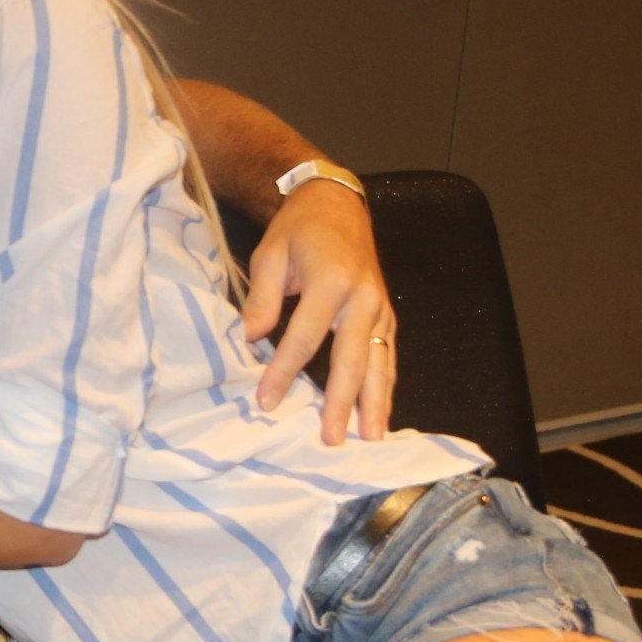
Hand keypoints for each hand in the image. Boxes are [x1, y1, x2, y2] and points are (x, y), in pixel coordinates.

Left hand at [240, 179, 394, 443]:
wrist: (337, 202)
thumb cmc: (298, 230)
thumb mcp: (270, 255)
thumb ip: (263, 299)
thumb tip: (252, 339)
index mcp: (332, 282)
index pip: (304, 339)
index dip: (284, 373)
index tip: (267, 402)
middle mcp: (364, 298)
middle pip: (352, 359)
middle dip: (341, 402)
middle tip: (331, 439)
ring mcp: (380, 307)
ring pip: (380, 362)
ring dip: (375, 402)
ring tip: (370, 438)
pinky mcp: (388, 313)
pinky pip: (389, 354)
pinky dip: (386, 384)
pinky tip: (380, 411)